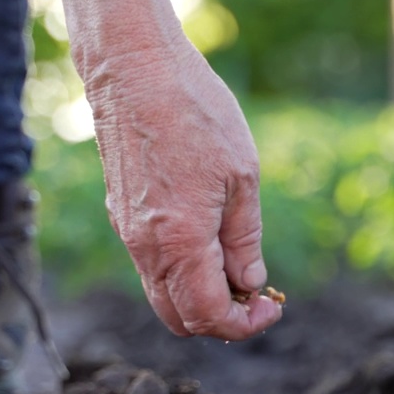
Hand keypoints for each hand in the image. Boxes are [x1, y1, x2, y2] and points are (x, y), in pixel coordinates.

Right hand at [91, 55, 281, 339]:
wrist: (134, 68)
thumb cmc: (195, 112)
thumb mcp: (242, 177)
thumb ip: (244, 240)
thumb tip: (250, 284)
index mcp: (180, 242)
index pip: (208, 315)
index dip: (244, 325)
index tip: (271, 307)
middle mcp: (146, 247)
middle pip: (179, 319)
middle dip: (220, 321)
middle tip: (255, 297)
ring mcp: (129, 233)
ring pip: (162, 295)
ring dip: (200, 297)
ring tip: (238, 267)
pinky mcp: (122, 215)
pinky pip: (151, 267)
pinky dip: (182, 274)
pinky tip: (211, 243)